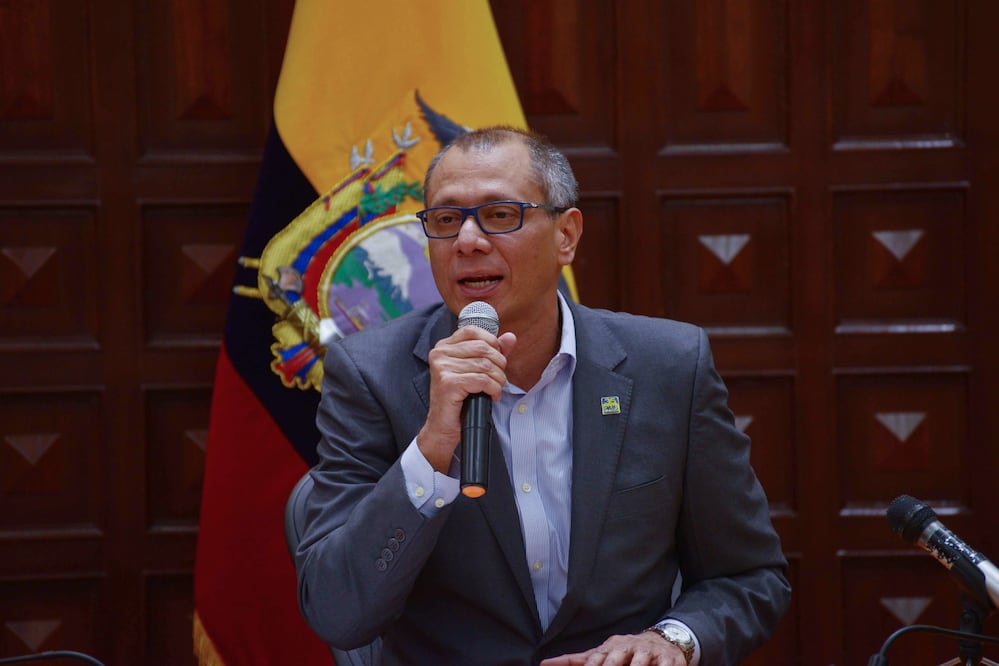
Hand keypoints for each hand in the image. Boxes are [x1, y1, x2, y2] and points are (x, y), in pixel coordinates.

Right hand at [416, 326, 516, 471]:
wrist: (443, 428)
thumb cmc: (460, 400)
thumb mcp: (477, 371)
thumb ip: (493, 352)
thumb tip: (510, 337)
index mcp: (444, 346)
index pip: (473, 331)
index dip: (492, 343)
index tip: (496, 361)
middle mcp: (440, 353)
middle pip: (483, 348)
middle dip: (499, 365)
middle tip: (498, 379)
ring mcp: (442, 368)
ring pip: (485, 365)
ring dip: (498, 380)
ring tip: (495, 389)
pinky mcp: (448, 383)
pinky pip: (482, 380)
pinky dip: (493, 389)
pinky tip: (491, 396)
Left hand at [540, 632, 687, 665]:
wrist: (663, 641)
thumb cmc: (626, 651)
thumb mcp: (603, 653)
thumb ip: (576, 660)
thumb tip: (544, 664)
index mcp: (611, 647)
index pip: (595, 658)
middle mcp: (628, 647)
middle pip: (615, 660)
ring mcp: (648, 653)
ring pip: (639, 663)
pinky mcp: (668, 661)